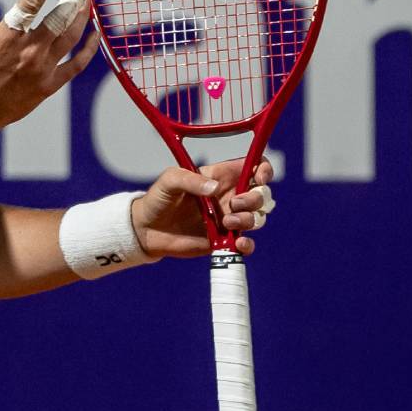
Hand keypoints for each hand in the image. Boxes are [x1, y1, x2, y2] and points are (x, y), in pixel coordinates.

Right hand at [0, 0, 98, 132]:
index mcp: (7, 37)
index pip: (31, 2)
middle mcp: (28, 51)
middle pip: (60, 17)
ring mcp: (41, 69)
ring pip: (70, 37)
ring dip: (82, 17)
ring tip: (88, 1)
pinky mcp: (49, 85)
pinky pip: (76, 65)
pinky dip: (89, 49)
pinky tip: (95, 34)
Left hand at [129, 158, 275, 256]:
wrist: (147, 229)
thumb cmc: (158, 198)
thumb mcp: (170, 180)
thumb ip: (190, 179)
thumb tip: (214, 188)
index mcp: (220, 176)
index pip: (254, 166)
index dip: (264, 169)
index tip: (259, 178)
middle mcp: (229, 196)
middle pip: (262, 194)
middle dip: (255, 198)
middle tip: (234, 203)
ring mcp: (229, 219)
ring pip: (258, 218)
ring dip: (248, 219)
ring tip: (225, 222)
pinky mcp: (224, 240)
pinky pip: (247, 243)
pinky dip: (247, 244)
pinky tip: (237, 243)